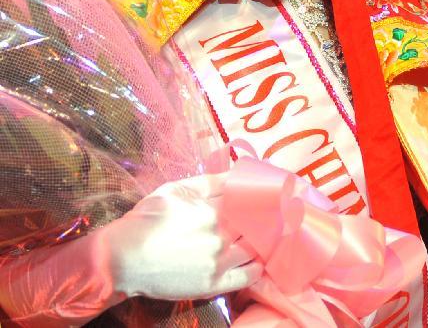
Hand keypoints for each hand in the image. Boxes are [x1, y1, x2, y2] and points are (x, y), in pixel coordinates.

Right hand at [102, 172, 261, 299]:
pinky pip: (247, 277)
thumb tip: (236, 173)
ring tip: (266, 235)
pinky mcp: (212, 285)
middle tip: (271, 214)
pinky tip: (260, 260)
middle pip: (253, 224)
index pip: (245, 201)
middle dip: (262, 218)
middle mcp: (218, 236)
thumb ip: (208, 182)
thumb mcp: (176, 189)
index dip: (257, 198)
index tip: (266, 196)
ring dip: (263, 240)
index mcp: (210, 210)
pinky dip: (258, 268)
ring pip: (253, 248)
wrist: (124, 257)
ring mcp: (217, 262)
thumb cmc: (148, 219)